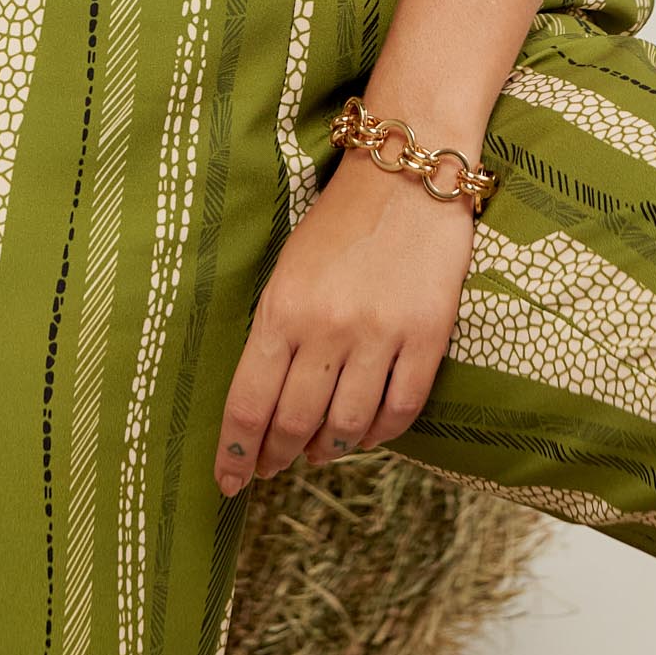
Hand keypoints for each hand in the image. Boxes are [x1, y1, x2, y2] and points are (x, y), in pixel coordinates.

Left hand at [212, 145, 476, 494]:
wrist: (409, 170)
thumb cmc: (340, 220)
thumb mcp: (288, 268)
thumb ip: (276, 331)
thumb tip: (265, 400)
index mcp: (282, 309)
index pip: (249, 403)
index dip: (235, 454)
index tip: (228, 483)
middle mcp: (327, 328)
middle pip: (294, 423)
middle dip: (276, 457)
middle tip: (272, 468)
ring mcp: (380, 334)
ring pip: (347, 426)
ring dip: (328, 449)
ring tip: (319, 451)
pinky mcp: (427, 336)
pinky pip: (400, 410)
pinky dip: (379, 433)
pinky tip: (366, 433)